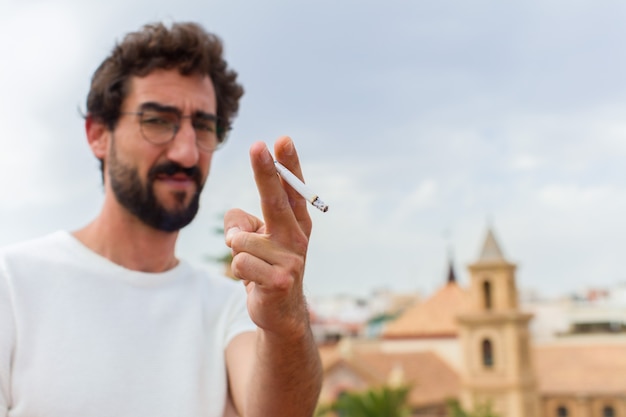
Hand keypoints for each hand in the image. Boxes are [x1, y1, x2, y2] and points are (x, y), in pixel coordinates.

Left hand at [224, 136, 311, 336]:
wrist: (280, 313)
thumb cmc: (265, 266)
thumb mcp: (255, 240)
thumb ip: (241, 222)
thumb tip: (232, 228)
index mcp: (296, 223)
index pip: (292, 189)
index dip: (287, 164)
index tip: (281, 139)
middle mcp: (297, 237)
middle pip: (276, 200)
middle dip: (266, 171)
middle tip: (257, 145)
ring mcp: (291, 260)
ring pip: (240, 240)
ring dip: (236, 250)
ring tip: (252, 265)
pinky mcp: (279, 281)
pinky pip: (239, 262)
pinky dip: (237, 270)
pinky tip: (253, 281)